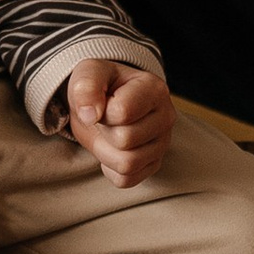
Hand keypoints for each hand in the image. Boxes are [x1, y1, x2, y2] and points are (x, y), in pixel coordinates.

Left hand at [65, 58, 173, 188]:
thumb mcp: (89, 73)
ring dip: (105, 152)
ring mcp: (163, 143)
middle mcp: (166, 117)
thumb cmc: (101, 85)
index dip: (101, 111)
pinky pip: (126, 180)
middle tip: (103, 120)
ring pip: (127, 165)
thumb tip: (90, 114)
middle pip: (125, 140)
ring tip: (107, 134)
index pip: (122, 112)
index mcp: (154, 89)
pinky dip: (111, 169)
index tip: (102, 102)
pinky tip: (112, 148)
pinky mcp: (154, 164)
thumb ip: (87, 85)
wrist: (106, 100)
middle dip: (104, 132)